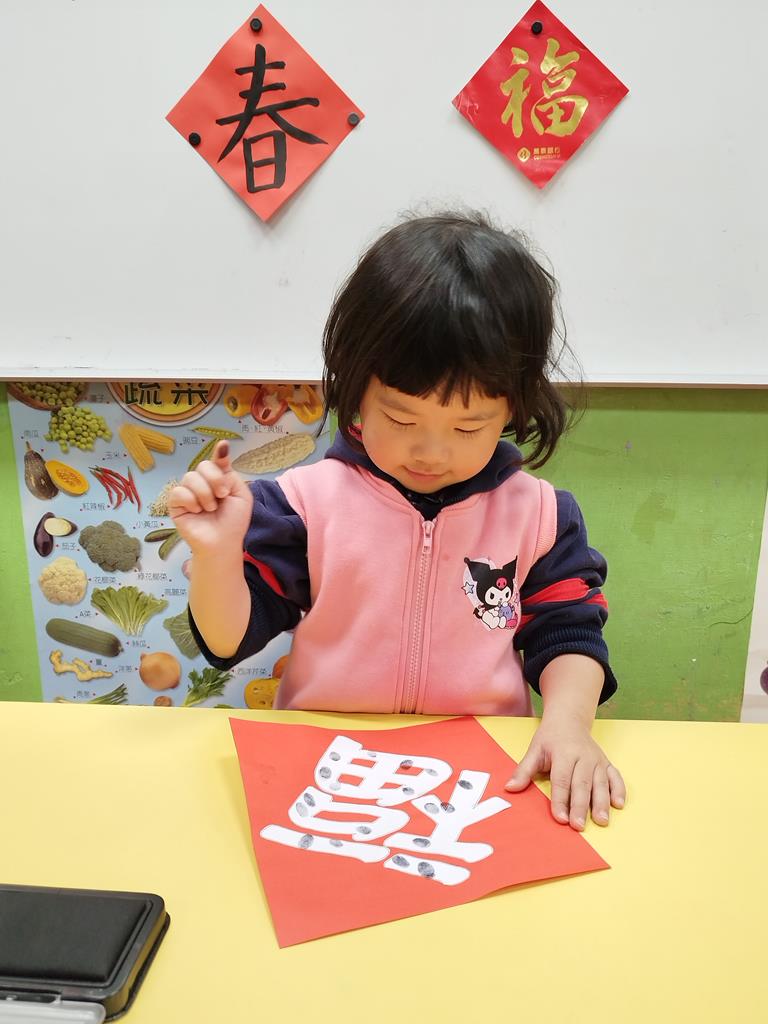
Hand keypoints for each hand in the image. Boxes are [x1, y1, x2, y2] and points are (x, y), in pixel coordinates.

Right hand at [168, 441, 253, 553]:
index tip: (223, 445)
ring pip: (190, 477)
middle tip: (222, 496)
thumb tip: (221, 450)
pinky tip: (197, 511)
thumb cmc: (233, 522)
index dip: (219, 453)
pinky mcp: (175, 504)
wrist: (222, 542)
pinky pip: (178, 491)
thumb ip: (230, 474)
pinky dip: (191, 500)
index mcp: (219, 479)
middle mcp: (202, 483)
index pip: (216, 461)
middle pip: (203, 465)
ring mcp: (188, 492)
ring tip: (210, 509)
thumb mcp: (240, 495)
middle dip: (215, 480)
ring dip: (205, 494)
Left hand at [504, 718, 625, 829]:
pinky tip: (618, 805)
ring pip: (601, 783)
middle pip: (582, 784)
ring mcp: (597, 760)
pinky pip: (616, 777)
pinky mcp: (607, 763)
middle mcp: (583, 756)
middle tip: (578, 826)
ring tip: (601, 821)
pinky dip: (619, 790)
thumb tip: (509, 788)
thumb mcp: (534, 750)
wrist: (569, 720)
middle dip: (581, 806)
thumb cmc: (550, 738)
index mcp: (563, 753)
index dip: (560, 799)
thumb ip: (524, 770)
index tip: (559, 818)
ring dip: (602, 803)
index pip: (561, 779)